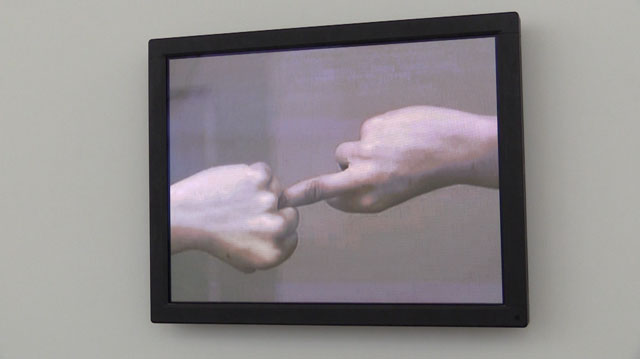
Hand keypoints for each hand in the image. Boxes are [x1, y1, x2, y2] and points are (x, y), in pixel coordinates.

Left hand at [170, 163, 298, 272]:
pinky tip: (234, 185)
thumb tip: (286, 238)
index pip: (293, 236)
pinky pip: (265, 172)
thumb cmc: (210, 236)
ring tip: (234, 200)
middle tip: (246, 213)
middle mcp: (276, 229)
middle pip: (291, 213)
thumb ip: (268, 252)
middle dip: (274, 211)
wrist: (184, 217)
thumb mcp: (243, 259)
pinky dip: (251, 174)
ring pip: (277, 190)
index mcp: (274, 253)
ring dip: (260, 191)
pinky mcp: (260, 179)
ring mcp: (268, 202)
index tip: (257, 228)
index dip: (275, 230)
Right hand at [280, 106, 497, 212]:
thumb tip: (337, 184)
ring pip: (345, 150)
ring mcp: (366, 152)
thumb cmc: (426, 172)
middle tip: (287, 197)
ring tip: (388, 151)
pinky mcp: (372, 127)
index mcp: (370, 201)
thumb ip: (363, 191)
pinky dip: (379, 133)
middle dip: (302, 192)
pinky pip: (365, 131)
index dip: (325, 194)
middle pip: (323, 184)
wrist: (457, 147)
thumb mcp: (394, 194)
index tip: (294, 200)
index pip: (333, 200)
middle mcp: (365, 180)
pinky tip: (401, 135)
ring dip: (359, 150)